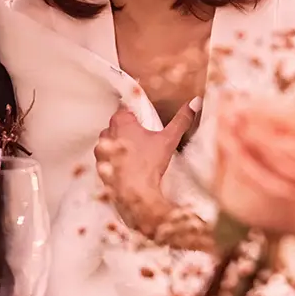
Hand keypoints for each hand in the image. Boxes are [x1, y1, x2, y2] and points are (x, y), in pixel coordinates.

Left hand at [94, 99, 200, 239]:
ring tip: (138, 153)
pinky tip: (129, 166)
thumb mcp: (169, 139)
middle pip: (118, 124)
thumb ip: (182, 119)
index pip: (126, 107)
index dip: (137, 112)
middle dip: (130, 129)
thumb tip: (194, 102)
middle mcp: (106, 133)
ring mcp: (100, 151)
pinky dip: (116, 160)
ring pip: (112, 141)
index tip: (145, 119)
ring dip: (122, 144)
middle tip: (145, 138)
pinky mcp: (99, 166)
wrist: (135, 193)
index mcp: (120, 121)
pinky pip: (108, 158)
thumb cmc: (149, 164)